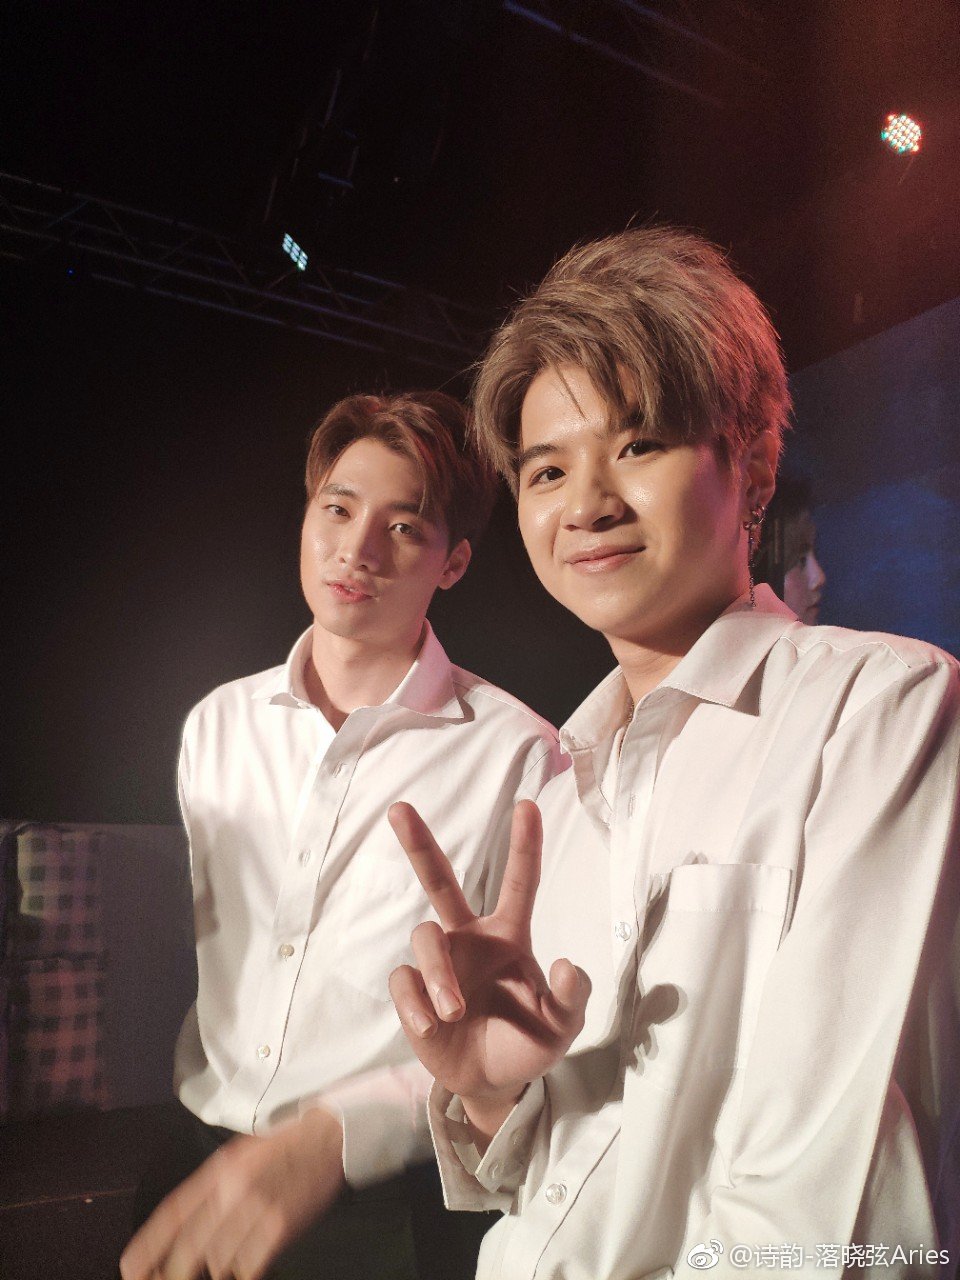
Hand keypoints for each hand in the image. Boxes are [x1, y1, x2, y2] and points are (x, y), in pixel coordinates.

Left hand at [120, 1107, 344, 1279]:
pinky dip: (244, 1271)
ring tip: (222, 1265)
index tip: (129, 1270)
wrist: (328, 1135)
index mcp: (218, 1169)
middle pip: (189, 1247)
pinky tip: (247, 1267)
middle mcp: (231, 1189)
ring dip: (217, 1270)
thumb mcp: (240, 1156)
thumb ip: (212, 1189)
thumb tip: (184, 1230)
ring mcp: (256, 1208)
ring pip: (218, 1261)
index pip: (172, 1213)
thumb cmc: (284, 1146)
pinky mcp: (280, 1226)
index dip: (147, 1246)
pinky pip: (249, 1266)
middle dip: (174, 1273)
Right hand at [387, 799, 589, 1143]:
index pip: (520, 883)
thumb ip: (572, 997)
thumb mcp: (562, 1026)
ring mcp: (439, 963)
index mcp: (509, 936)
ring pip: (424, 938)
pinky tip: (430, 1026)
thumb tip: (567, 964)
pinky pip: (403, 981)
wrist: (492, 1083)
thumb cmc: (529, 1043)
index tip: (528, 805)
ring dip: (437, 974)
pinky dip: (416, 1003)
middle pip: (440, 882)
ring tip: (452, 1011)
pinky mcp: (412, 992)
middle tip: (399, 809)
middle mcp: (469, 938)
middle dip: (419, 844)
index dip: (524, 845)